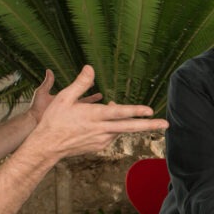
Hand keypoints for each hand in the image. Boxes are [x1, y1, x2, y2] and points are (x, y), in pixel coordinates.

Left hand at [26, 69, 103, 126]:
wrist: (33, 123)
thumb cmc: (36, 108)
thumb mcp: (42, 93)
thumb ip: (47, 83)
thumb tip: (49, 70)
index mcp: (65, 101)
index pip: (79, 93)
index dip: (86, 87)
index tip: (94, 82)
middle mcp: (70, 109)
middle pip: (85, 104)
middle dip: (94, 100)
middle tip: (103, 96)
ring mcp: (71, 118)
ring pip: (86, 114)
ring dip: (95, 111)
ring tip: (105, 107)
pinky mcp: (71, 125)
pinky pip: (82, 122)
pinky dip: (90, 120)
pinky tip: (99, 119)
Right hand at [29, 66, 167, 158]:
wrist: (47, 146)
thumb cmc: (54, 120)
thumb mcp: (64, 97)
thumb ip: (80, 83)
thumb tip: (90, 67)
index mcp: (94, 116)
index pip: (120, 113)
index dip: (136, 111)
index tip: (149, 110)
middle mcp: (101, 130)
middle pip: (130, 127)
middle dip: (149, 125)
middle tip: (165, 123)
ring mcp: (101, 140)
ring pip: (119, 129)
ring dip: (123, 121)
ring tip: (110, 111)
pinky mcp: (99, 147)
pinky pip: (111, 135)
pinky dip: (111, 128)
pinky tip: (100, 123)